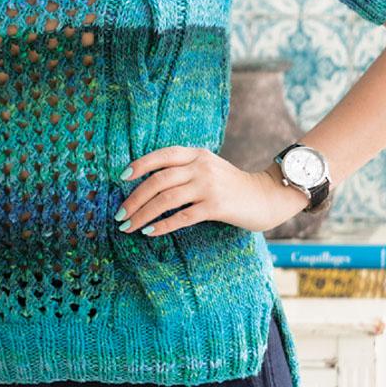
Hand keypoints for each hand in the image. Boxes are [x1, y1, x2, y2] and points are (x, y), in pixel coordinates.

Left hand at [113, 146, 306, 236]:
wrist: (266, 196)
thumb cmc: (232, 185)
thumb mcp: (209, 167)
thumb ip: (186, 168)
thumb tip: (151, 182)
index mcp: (196, 154)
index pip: (162, 155)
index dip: (140, 164)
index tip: (122, 177)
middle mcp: (200, 166)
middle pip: (158, 180)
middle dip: (135, 198)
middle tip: (120, 214)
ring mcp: (208, 186)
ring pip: (166, 199)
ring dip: (143, 214)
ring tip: (128, 226)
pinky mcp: (216, 206)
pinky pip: (182, 217)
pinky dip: (163, 225)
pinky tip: (150, 232)